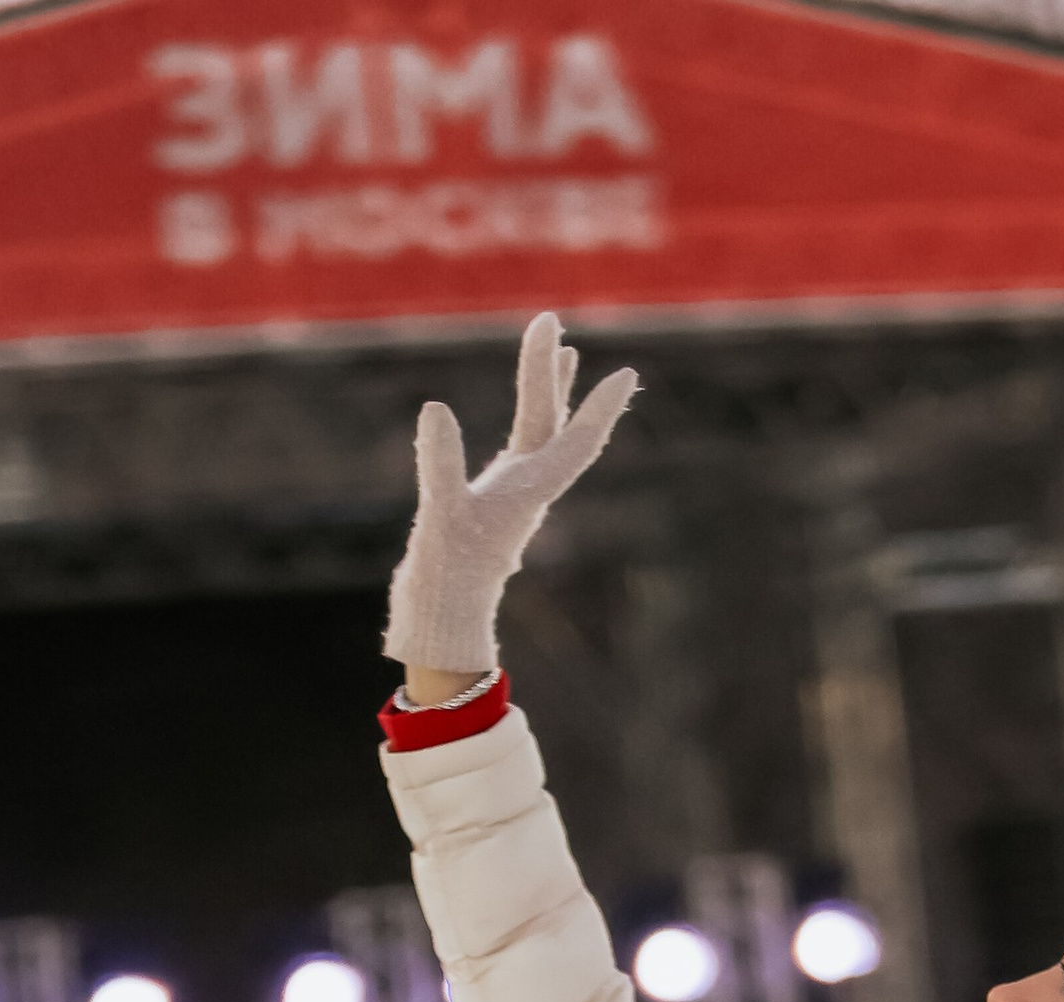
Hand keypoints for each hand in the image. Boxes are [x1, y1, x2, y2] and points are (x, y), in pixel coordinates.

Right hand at [383, 312, 640, 684]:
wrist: (441, 622)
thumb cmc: (444, 577)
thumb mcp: (440, 519)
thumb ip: (440, 466)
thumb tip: (436, 410)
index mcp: (528, 492)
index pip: (573, 441)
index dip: (600, 408)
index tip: (628, 374)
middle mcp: (528, 489)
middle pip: (550, 421)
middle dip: (551, 372)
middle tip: (551, 318)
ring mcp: (513, 494)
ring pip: (538, 432)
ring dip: (546, 390)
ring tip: (564, 349)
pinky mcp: (494, 501)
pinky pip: (521, 448)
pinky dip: (525, 418)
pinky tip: (528, 406)